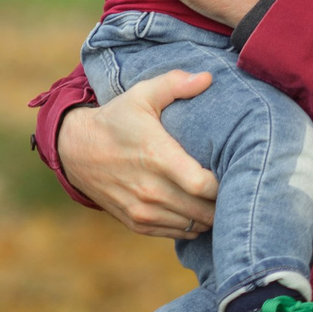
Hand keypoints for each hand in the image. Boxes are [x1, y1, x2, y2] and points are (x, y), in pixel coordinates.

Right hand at [54, 70, 219, 237]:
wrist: (74, 150)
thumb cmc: (115, 119)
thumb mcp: (141, 95)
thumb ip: (175, 84)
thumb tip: (209, 77)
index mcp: (157, 157)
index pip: (202, 185)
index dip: (224, 184)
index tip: (235, 172)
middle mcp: (150, 189)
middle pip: (203, 211)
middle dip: (225, 203)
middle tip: (238, 188)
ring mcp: (142, 210)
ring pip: (193, 226)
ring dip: (211, 216)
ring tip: (223, 200)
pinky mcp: (136, 222)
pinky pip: (176, 234)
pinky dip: (192, 226)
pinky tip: (200, 209)